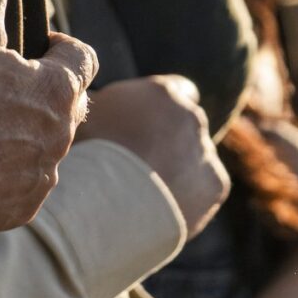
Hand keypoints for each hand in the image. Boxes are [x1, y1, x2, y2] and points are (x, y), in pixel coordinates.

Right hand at [0, 0, 96, 237]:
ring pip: (48, 149)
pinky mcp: (20, 208)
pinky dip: (8, 174)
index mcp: (58, 91)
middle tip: (13, 85)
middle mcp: (62, 138)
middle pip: (71, 106)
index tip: (40, 46)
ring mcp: (43, 177)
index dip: (64, 48)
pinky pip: (25, 187)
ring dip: (29, 136)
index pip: (83, 59)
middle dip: (50, 93)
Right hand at [77, 76, 230, 237]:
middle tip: (140, 163)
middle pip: (186, 125)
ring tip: (146, 192)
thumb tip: (80, 99)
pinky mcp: (216, 184)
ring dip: (180, 168)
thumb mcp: (82, 117)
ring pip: (196, 157)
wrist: (107, 208)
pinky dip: (188, 196)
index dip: (161, 109)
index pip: (176, 89)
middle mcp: (192, 115)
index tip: (146, 125)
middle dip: (169, 140)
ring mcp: (207, 150)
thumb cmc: (86, 157)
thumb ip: (97, 105)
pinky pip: (204, 187)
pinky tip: (161, 206)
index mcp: (162, 92)